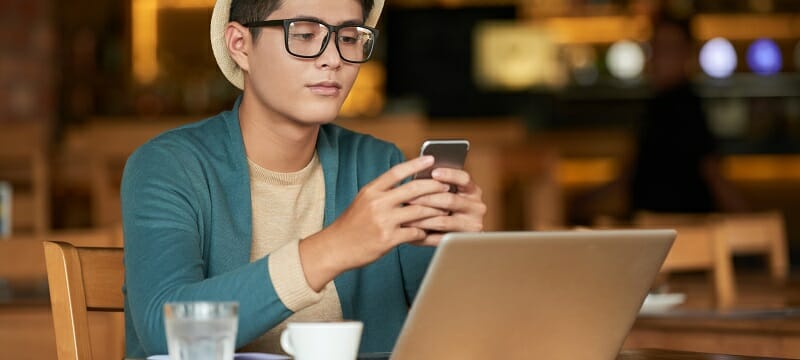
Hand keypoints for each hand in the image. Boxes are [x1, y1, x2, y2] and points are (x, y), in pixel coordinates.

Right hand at [299, 156, 450, 289]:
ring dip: (434, 211)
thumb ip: (382, 192)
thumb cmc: (351, 224)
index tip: (431, 159)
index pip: (397, 172)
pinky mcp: (388, 239)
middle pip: (413, 189)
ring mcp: (384, 221)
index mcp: (371, 190)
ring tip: (444, 210)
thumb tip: (406, 184)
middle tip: (446, 187)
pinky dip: (424, 231)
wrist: (335, 247)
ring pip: (419, 211)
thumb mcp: (363, 201)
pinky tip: (428, 232)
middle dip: (434, 187)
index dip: (416, 164)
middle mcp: (378, 203)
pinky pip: (415, 232)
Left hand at [404, 167, 485, 244]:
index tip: (434, 173)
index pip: (464, 179)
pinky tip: (410, 232)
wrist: (460, 237)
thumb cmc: (449, 208)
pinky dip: (422, 235)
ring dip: (421, 219)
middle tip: (407, 198)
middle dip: (426, 199)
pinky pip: (439, 238)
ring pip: (443, 221)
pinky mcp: (461, 241)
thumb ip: (439, 186)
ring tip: (405, 217)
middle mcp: (477, 207)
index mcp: (473, 191)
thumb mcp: (452, 193)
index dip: (449, 175)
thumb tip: (417, 179)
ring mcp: (471, 225)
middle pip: (450, 200)